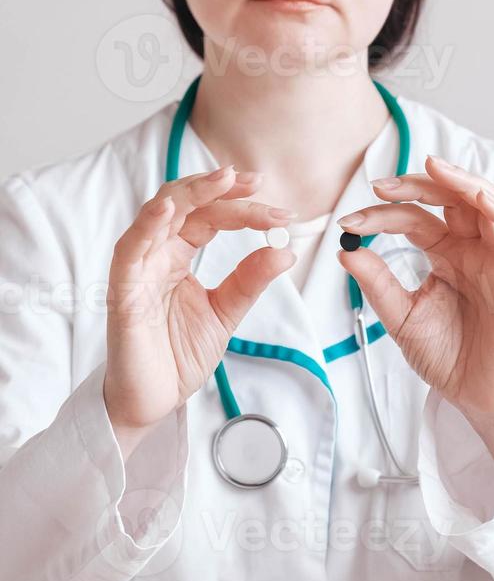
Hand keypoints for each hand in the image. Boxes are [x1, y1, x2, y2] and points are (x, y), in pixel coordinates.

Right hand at [104, 167, 295, 439]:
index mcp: (179, 255)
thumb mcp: (225, 313)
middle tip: (256, 183)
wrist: (154, 400)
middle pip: (186, 205)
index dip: (242, 206)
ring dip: (190, 194)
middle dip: (221, 189)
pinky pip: (130, 251)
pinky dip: (146, 226)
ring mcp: (138, 269)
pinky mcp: (123, 292)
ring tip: (224, 180)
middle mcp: (157, 254)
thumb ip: (249, 281)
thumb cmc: (178, 355)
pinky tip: (167, 210)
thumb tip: (284, 249)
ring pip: (158, 215)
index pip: (210, 217)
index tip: (280, 212)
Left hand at [336, 155, 493, 422]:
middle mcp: (471, 249)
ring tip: (432, 168)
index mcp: (445, 254)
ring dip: (462, 181)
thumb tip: (346, 251)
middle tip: (381, 185)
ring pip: (487, 204)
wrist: (475, 398)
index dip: (382, 215)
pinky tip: (476, 197)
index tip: (348, 223)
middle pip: (450, 198)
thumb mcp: (400, 317)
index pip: (414, 218)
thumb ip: (378, 283)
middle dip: (418, 184)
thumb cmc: (445, 357)